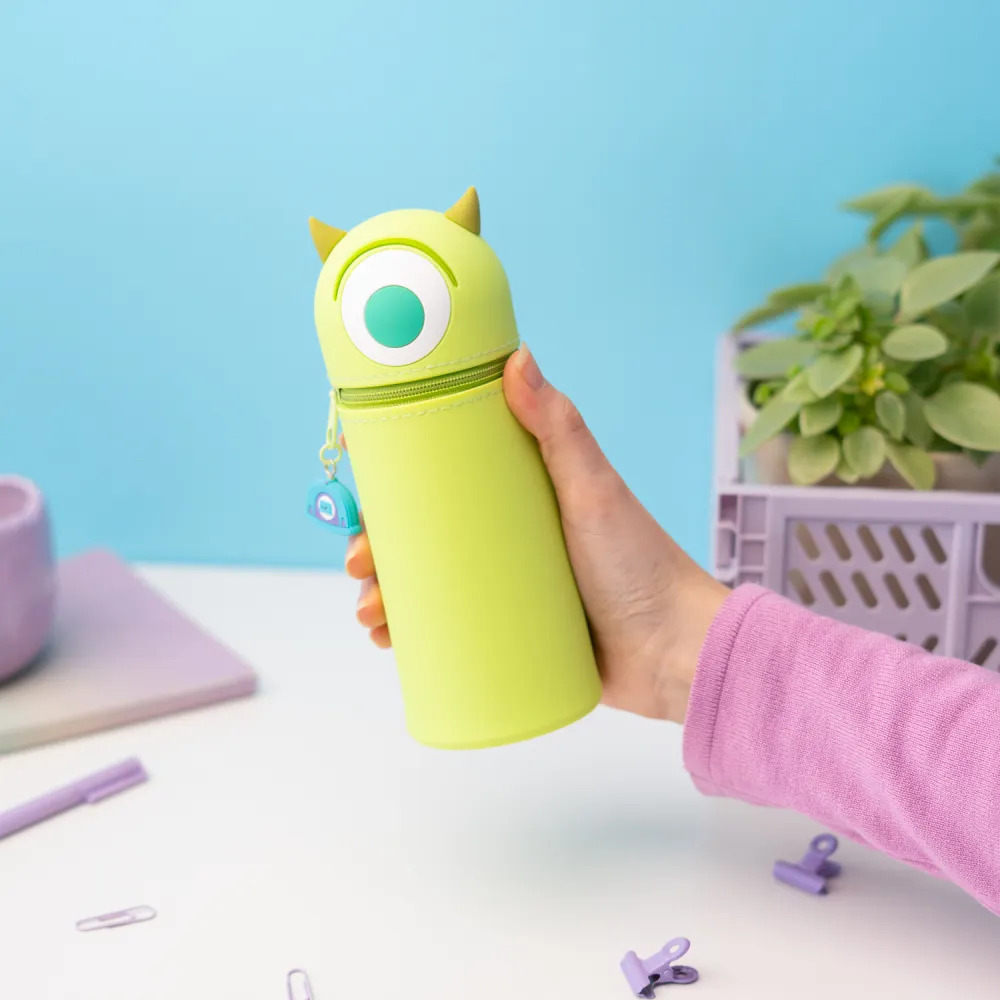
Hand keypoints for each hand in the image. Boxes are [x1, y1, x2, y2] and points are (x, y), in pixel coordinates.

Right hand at [345, 346, 728, 722]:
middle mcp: (509, 538)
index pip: (445, 479)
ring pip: (428, 585)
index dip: (397, 485)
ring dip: (384, 596)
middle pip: (425, 535)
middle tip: (361, 564)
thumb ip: (559, 428)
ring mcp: (508, 588)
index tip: (363, 487)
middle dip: (379, 549)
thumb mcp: (593, 491)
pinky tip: (387, 640)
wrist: (676, 654)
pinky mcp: (512, 633)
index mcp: (521, 495)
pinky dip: (411, 634)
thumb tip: (516, 355)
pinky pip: (450, 631)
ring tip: (370, 614)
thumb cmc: (641, 564)